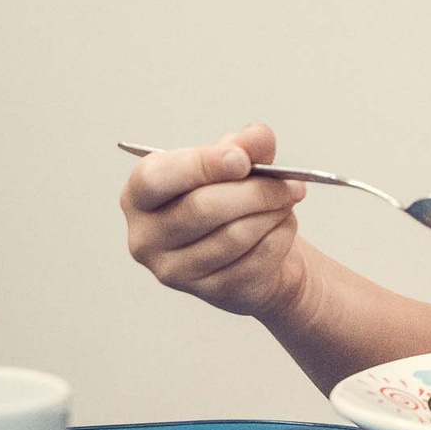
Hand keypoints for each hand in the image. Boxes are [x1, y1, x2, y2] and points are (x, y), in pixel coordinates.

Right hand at [120, 124, 310, 319]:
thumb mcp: (234, 163)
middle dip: (255, 190)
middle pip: (202, 208)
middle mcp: (146, 238)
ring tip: (288, 199)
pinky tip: (283, 226)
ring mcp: (175, 271)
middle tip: (292, 181)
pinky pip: (255, 259)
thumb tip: (257, 136)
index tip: (242, 159)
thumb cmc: (231, 199)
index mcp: (139, 197)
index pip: (156, 178)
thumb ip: (244, 145)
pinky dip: (280, 237)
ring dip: (273, 212)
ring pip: (234, 235)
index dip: (202, 165)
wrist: (252, 250)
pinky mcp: (211, 293)